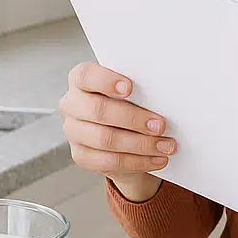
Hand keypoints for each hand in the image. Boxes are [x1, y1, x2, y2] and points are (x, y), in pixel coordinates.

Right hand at [59, 63, 175, 200]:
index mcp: (80, 80)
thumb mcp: (132, 91)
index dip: (106, 81)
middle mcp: (71, 104)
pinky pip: (109, 161)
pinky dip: (137, 161)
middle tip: (161, 125)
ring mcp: (73, 131)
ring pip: (105, 139)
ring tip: (166, 145)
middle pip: (98, 111)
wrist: (122, 132)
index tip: (130, 88)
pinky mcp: (81, 156)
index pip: (85, 76)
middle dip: (133, 119)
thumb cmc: (129, 102)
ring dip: (141, 144)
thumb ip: (139, 88)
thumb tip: (164, 95)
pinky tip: (157, 159)